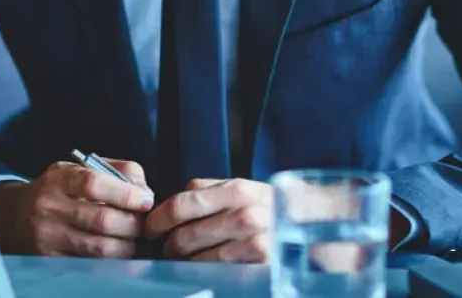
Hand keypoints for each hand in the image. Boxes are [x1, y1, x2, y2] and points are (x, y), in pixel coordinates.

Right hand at [0, 159, 153, 257]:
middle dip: (132, 224)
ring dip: (126, 246)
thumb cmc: (60, 188)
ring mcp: (48, 236)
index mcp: (60, 177)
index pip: (94, 184)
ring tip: (134, 239)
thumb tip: (144, 190)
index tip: (146, 200)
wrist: (15, 215)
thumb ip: (117, 171)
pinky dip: (111, 261)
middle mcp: (50, 206)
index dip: (125, 194)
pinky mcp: (50, 259)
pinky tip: (119, 253)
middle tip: (144, 224)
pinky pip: (89, 264)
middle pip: (102, 220)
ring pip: (98, 248)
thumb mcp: (81, 168)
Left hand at [144, 178, 272, 262]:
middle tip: (167, 250)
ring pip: (196, 257)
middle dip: (168, 246)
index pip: (181, 204)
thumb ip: (208, 191)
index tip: (150, 228)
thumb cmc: (268, 209)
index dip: (158, 219)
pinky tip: (207, 267)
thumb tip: (169, 204)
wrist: (311, 228)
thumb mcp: (243, 191)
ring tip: (187, 260)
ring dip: (184, 262)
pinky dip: (204, 272)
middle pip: (184, 235)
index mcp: (236, 189)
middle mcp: (244, 213)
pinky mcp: (259, 264)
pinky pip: (215, 271)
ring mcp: (253, 241)